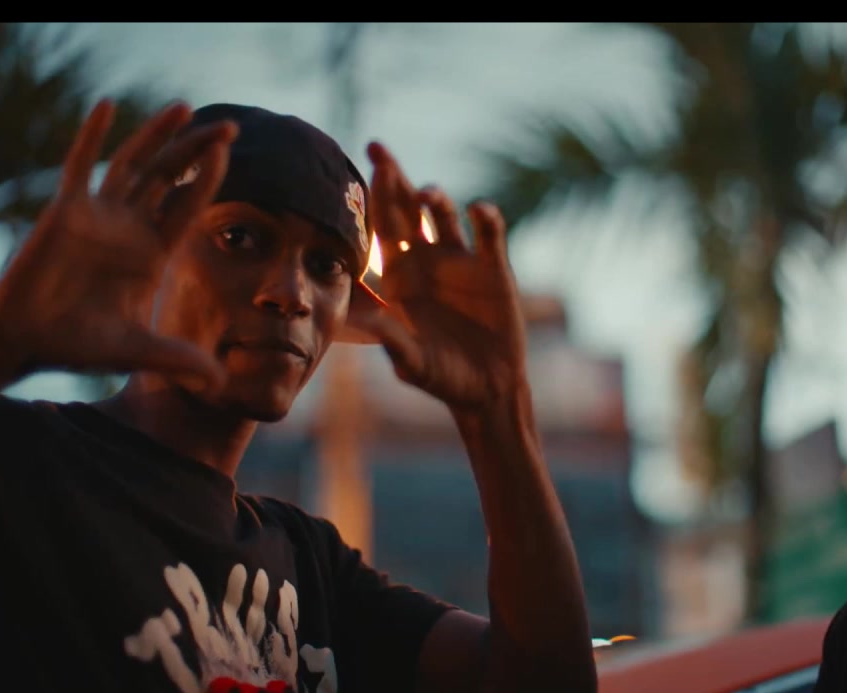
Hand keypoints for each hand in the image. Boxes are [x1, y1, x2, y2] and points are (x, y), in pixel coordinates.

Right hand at [0, 100, 236, 390]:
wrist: (24, 340)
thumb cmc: (76, 343)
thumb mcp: (138, 351)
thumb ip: (180, 360)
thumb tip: (221, 383)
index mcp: (151, 252)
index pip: (189, 206)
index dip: (210, 181)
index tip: (233, 156)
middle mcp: (129, 227)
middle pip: (171, 177)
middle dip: (199, 151)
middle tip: (231, 126)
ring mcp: (98, 215)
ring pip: (134, 164)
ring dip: (158, 135)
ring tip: (186, 108)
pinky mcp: (65, 210)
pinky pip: (80, 164)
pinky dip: (92, 134)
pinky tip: (107, 106)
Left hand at [347, 142, 528, 410]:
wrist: (486, 388)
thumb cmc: (441, 376)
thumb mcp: (411, 361)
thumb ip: (390, 339)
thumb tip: (362, 317)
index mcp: (399, 276)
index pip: (379, 230)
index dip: (367, 202)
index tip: (352, 176)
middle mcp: (426, 260)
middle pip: (406, 210)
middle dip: (393, 180)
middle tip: (378, 150)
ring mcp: (460, 261)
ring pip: (444, 215)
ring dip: (435, 199)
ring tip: (427, 195)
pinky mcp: (494, 269)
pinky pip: (489, 234)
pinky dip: (485, 218)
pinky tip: (479, 213)